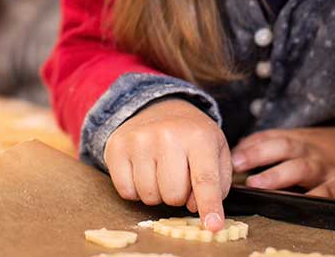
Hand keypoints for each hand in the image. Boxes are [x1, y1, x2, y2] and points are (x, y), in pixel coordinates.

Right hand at [104, 99, 231, 231]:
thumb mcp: (217, 151)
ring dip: (157, 193)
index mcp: (199, 136)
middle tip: (178, 178)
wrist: (159, 108)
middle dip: (178, 196)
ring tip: (160, 172)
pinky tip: (142, 172)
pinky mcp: (116, 148)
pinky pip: (126, 192)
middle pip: (174, 195)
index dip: (209, 207)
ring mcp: (138, 141)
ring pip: (149, 196)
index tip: (213, 226)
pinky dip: (136, 190)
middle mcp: (167, 135)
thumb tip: (197, 208)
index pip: (205, 180)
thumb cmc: (191, 136)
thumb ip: (217, 183)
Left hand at [231, 126, 334, 200]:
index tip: (231, 156)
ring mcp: (325, 169)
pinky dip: (313, 199)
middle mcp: (310, 151)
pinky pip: (325, 194)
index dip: (251, 146)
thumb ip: (268, 144)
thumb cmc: (321, 154)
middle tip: (238, 165)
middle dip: (260, 154)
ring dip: (278, 176)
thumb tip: (235, 151)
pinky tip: (297, 206)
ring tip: (258, 184)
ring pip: (302, 168)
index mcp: (298, 140)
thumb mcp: (298, 142)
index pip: (271, 137)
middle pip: (285, 147)